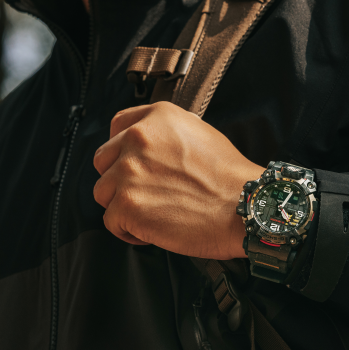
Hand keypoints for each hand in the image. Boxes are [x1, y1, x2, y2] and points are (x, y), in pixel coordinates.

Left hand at [93, 102, 263, 258]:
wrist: (244, 206)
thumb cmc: (230, 178)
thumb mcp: (201, 135)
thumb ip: (168, 134)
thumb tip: (151, 146)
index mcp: (158, 118)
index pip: (118, 126)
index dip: (122, 148)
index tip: (130, 162)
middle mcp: (138, 139)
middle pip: (104, 161)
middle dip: (120, 179)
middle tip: (148, 194)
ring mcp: (129, 173)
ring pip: (104, 192)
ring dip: (124, 205)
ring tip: (154, 214)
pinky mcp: (127, 205)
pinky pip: (112, 222)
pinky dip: (130, 231)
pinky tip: (154, 230)